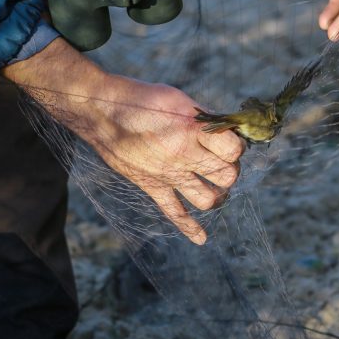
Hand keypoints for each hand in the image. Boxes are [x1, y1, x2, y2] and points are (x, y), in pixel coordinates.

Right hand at [3, 39, 244, 243]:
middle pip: (226, 176)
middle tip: (221, 160)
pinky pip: (174, 213)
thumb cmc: (143, 100)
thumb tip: (230, 132)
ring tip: (213, 184)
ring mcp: (168, 175)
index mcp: (192, 130)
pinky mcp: (152, 186)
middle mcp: (183, 155)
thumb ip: (205, 120)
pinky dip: (190, 228)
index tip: (229, 140)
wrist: (102, 111)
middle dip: (229, 168)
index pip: (234, 150)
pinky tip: (202, 238)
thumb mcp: (180, 99)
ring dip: (217, 193)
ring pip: (208, 199)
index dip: (237, 146)